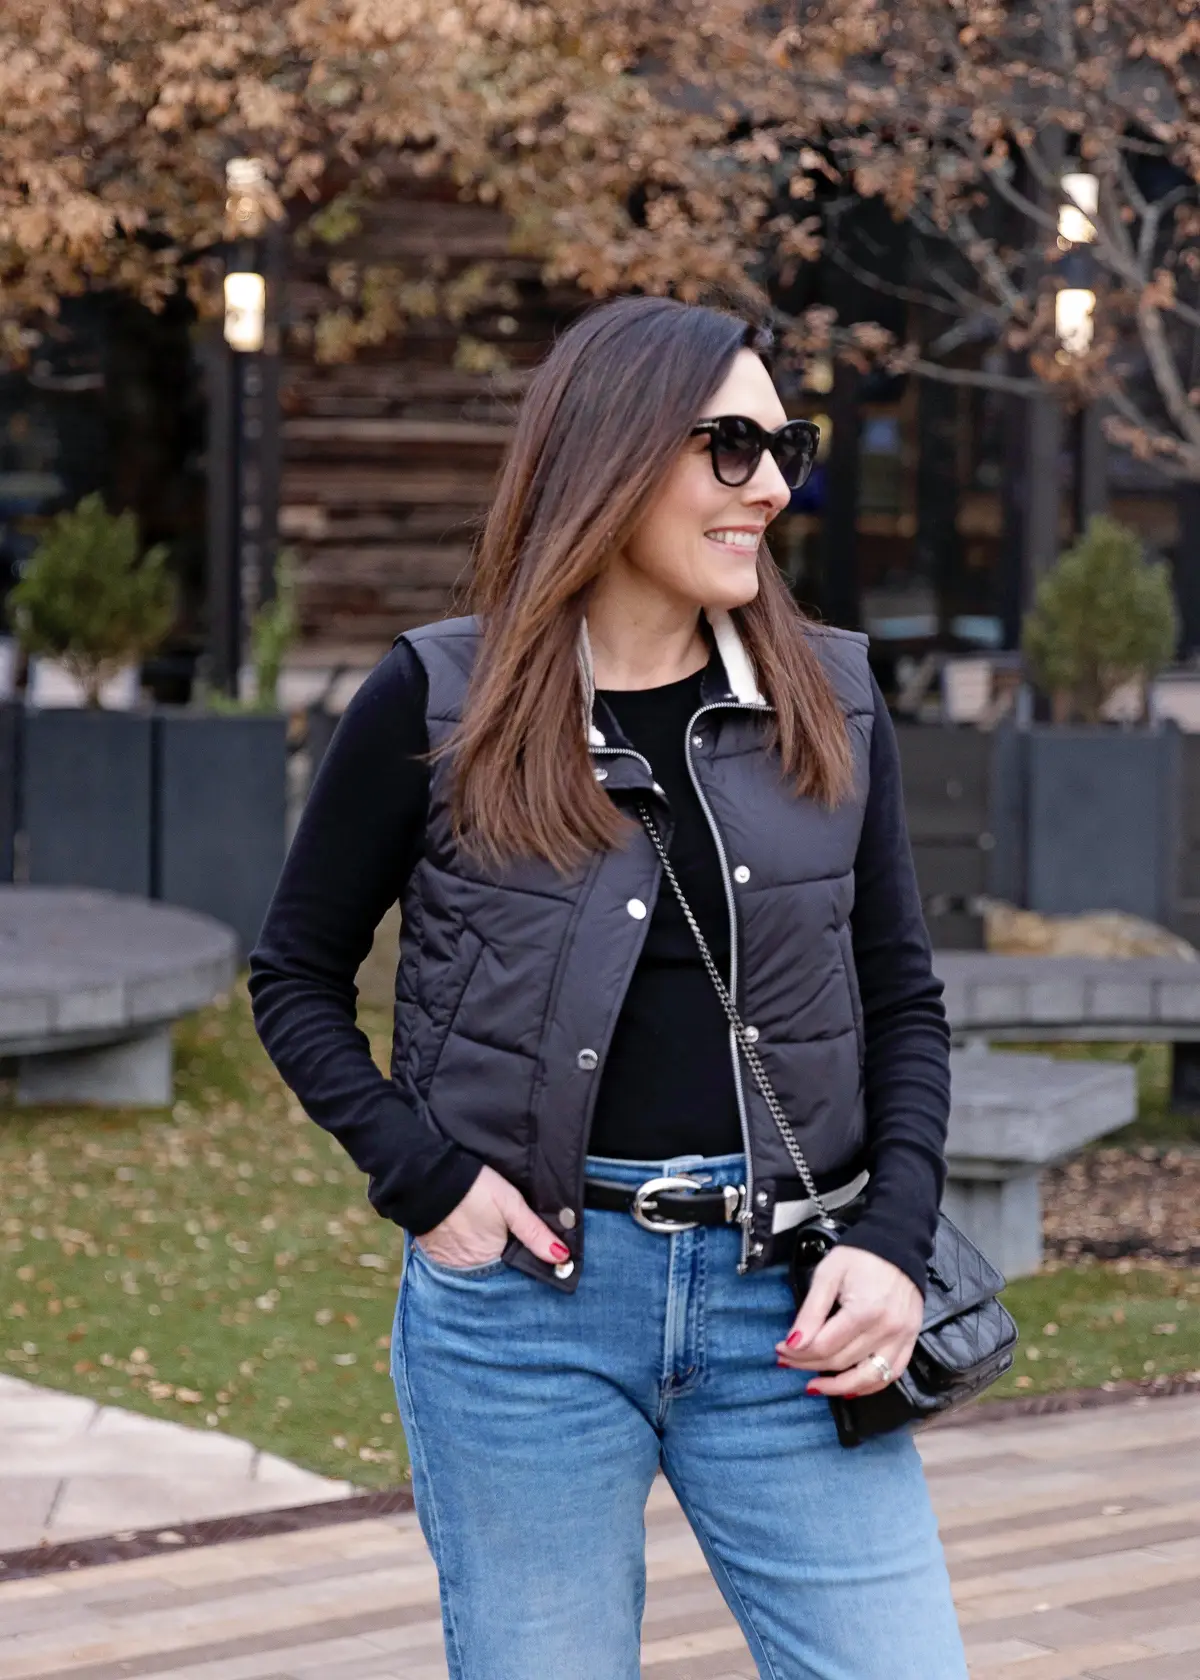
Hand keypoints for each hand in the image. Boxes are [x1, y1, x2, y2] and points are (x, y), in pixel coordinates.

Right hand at [413, 1165, 569, 1270]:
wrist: (429, 1176)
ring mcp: (450, 1265)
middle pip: (495, 1270)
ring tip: (484, 1232)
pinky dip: (463, 1251)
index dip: (525, 1260)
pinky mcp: (435, 1255)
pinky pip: (456, 1261)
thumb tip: (562, 1258)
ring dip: (483, 1256)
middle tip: (504, 1234)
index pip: (516, 1271)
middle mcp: (471, 1269)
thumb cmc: (474, 1188)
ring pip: (476, 1266)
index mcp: (492, 1260)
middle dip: (504, 1259)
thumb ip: (535, 1232)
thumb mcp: (511, 1204)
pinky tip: (467, 1234)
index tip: (531, 1249)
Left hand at [775, 1245, 921, 1397]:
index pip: (825, 1346)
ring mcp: (902, 1338)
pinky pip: (891, 1375)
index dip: (798, 1352)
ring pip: (867, 1378)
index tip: (780, 1349)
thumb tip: (793, 1344)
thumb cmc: (860, 1256)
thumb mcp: (827, 1275)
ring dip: (837, 1386)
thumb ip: (811, 1312)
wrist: (898, 1244)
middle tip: (788, 1360)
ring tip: (813, 1386)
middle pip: (841, 1362)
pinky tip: (847, 1387)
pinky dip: (868, 1385)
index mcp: (864, 1311)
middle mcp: (886, 1329)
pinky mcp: (910, 1340)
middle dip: (809, 1364)